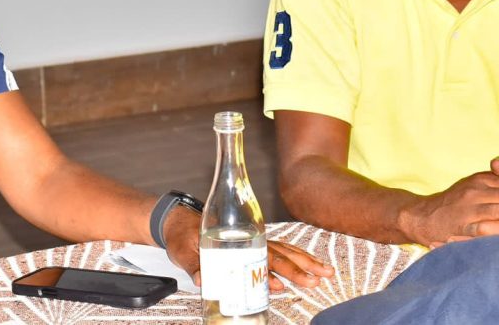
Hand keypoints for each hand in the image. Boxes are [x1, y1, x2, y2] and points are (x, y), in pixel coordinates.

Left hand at [163, 206, 331, 291]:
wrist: (176, 218)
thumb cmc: (180, 233)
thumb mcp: (182, 249)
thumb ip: (194, 264)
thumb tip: (203, 281)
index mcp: (233, 239)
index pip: (259, 256)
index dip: (275, 271)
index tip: (288, 283)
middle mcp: (246, 238)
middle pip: (278, 253)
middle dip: (300, 267)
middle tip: (319, 278)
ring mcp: (250, 240)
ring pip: (283, 250)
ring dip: (304, 261)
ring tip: (325, 271)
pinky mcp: (250, 243)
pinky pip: (277, 250)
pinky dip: (294, 257)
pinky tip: (307, 265)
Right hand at [401, 158, 498, 246]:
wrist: (420, 216)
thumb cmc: (455, 204)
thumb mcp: (474, 184)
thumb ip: (495, 178)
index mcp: (482, 180)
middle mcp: (475, 191)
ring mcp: (468, 209)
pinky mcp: (462, 226)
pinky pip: (486, 229)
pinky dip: (495, 230)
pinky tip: (497, 231)